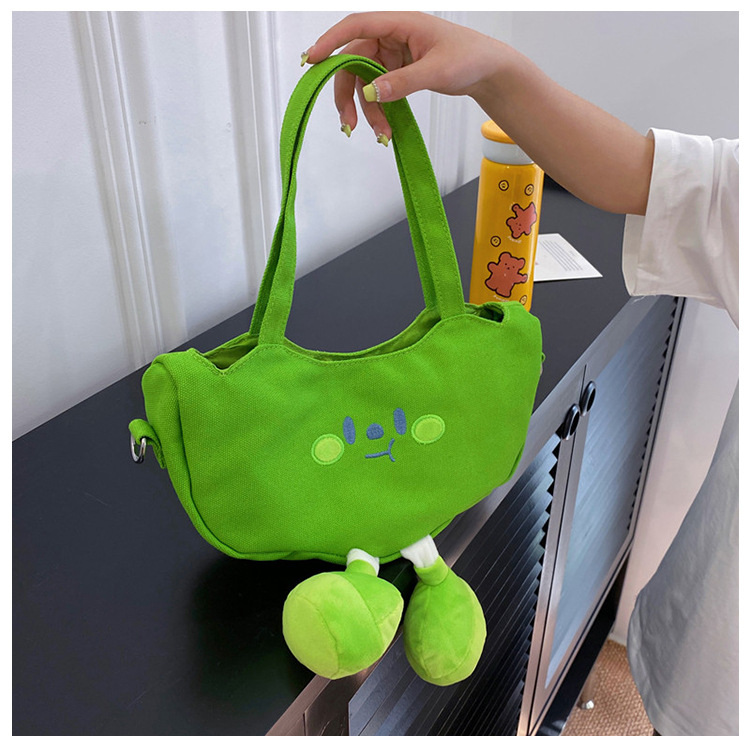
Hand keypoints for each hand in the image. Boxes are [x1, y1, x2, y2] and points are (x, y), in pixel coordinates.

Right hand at [304, 12, 506, 141]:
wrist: (489, 71)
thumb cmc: (470, 58)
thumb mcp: (436, 70)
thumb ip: (403, 82)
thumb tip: (372, 92)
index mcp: (401, 23)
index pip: (357, 26)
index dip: (331, 41)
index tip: (312, 59)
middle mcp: (393, 37)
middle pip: (354, 61)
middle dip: (348, 93)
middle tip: (348, 123)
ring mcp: (394, 55)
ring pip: (365, 81)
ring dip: (366, 110)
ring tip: (379, 134)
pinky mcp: (398, 71)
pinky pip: (379, 90)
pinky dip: (379, 110)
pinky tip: (385, 129)